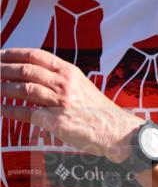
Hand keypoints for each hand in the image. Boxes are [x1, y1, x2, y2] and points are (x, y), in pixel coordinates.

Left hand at [0, 47, 140, 161]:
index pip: (35, 55)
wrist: (116, 132)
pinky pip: (27, 113)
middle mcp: (63, 83)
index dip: (13, 53)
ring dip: (3, 87)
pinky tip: (0, 109)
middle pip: (25, 70)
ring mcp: (60, 101)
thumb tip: (40, 77)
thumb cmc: (101, 113)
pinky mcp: (56, 121)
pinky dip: (10, 110)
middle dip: (3, 69)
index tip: (0, 54)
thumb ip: (62, 80)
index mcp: (69, 72)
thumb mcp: (83, 87)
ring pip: (24, 88)